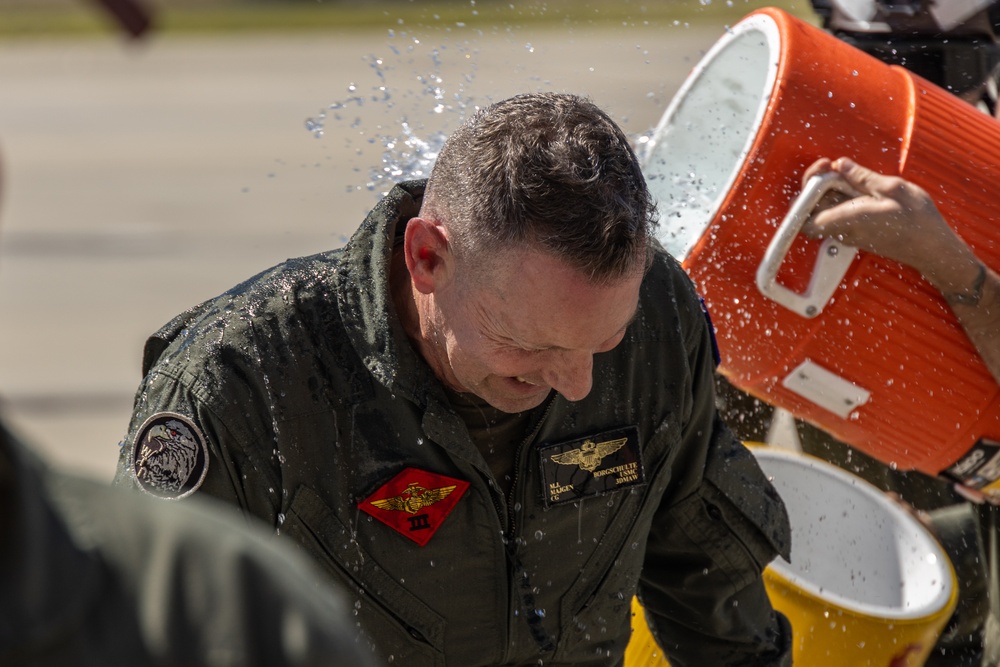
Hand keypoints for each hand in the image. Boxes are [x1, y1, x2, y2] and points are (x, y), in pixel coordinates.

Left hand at [800, 157, 980, 294]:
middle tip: (833, 168)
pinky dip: (841, 200)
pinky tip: (858, 189)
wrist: (931, 248)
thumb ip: (862, 177)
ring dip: (830, 192)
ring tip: (848, 176)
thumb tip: (840, 165)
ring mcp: (848, 234)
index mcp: (848, 218)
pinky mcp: (856, 235)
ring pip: (824, 212)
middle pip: (812, 210)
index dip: (805, 192)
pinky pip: (838, 216)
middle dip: (817, 186)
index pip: (805, 217)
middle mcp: (843, 230)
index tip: (823, 171)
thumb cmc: (917, 220)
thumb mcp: (892, 188)